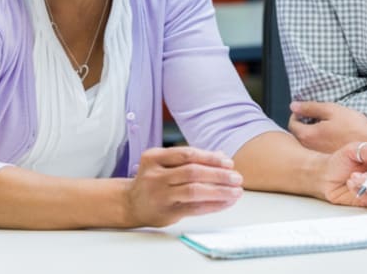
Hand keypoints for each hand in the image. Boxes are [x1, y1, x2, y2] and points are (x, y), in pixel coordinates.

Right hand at [125, 146, 243, 226]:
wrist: (129, 203)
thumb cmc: (153, 180)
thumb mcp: (165, 164)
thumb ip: (190, 159)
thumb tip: (222, 155)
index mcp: (153, 157)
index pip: (187, 154)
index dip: (210, 158)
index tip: (228, 162)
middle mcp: (154, 175)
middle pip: (192, 172)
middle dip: (219, 174)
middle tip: (237, 177)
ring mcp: (159, 195)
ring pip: (194, 191)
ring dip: (219, 191)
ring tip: (236, 191)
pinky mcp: (165, 213)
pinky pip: (194, 208)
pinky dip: (213, 205)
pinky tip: (226, 202)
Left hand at [288, 101, 366, 152]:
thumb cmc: (353, 126)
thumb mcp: (331, 110)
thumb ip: (310, 107)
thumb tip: (293, 106)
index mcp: (308, 135)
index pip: (292, 124)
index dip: (297, 114)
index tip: (304, 110)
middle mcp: (309, 149)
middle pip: (299, 134)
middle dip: (304, 124)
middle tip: (315, 117)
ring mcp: (318, 156)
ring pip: (308, 142)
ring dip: (312, 133)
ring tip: (325, 126)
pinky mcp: (328, 160)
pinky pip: (318, 149)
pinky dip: (320, 142)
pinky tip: (332, 137)